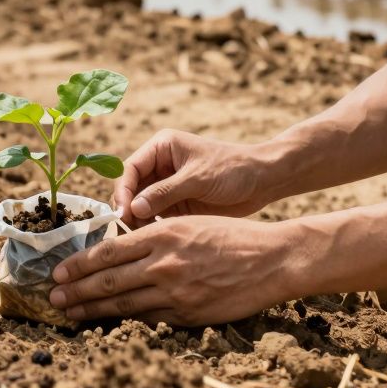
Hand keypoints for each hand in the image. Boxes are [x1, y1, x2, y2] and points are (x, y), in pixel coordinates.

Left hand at [48, 215, 294, 326]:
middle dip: (76, 291)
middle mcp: (163, 263)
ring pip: (124, 304)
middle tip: (53, 298)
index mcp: (161, 234)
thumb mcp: (188, 223)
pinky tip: (109, 324)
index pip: (108, 251)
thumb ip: (155, 235)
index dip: (79, 265)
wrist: (272, 258)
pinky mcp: (189, 313)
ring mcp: (176, 291)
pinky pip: (150, 319)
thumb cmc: (232, 235)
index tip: (59, 272)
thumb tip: (121, 246)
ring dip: (92, 311)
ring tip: (71, 314)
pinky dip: (127, 322)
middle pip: (108, 281)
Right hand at [114, 129, 279, 227]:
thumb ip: (165, 192)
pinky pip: (156, 217)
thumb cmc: (233, 169)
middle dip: (129, 208)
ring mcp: (167, 186)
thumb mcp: (198, 178)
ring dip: (139, 221)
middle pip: (132, 188)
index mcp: (162, 148)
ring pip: (141, 205)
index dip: (123, 190)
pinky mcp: (176, 204)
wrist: (263, 181)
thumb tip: (134, 209)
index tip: (123, 212)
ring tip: (143, 238)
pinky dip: (152, 228)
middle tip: (130, 230)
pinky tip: (156, 239)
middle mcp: (160, 166)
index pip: (130, 169)